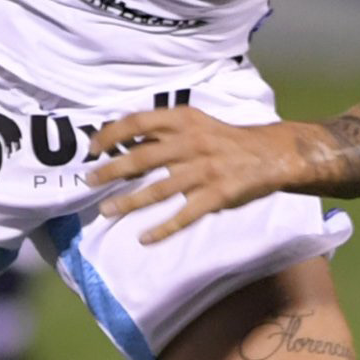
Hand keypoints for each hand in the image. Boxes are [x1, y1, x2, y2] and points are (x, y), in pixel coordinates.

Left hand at [84, 106, 315, 243]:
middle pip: (141, 158)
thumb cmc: (224, 139)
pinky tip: (144, 238)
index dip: (111, 134)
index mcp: (184, 121)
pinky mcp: (216, 196)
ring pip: (157, 190)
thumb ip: (163, 131)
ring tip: (106, 210)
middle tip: (88, 181)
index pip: (138, 122)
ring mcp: (203, 171)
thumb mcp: (195, 123)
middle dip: (110, 171)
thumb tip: (121, 141)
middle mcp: (191, 143)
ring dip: (128, 203)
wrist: (271, 153)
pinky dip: (162, 229)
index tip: (92, 147)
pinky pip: (183, 216)